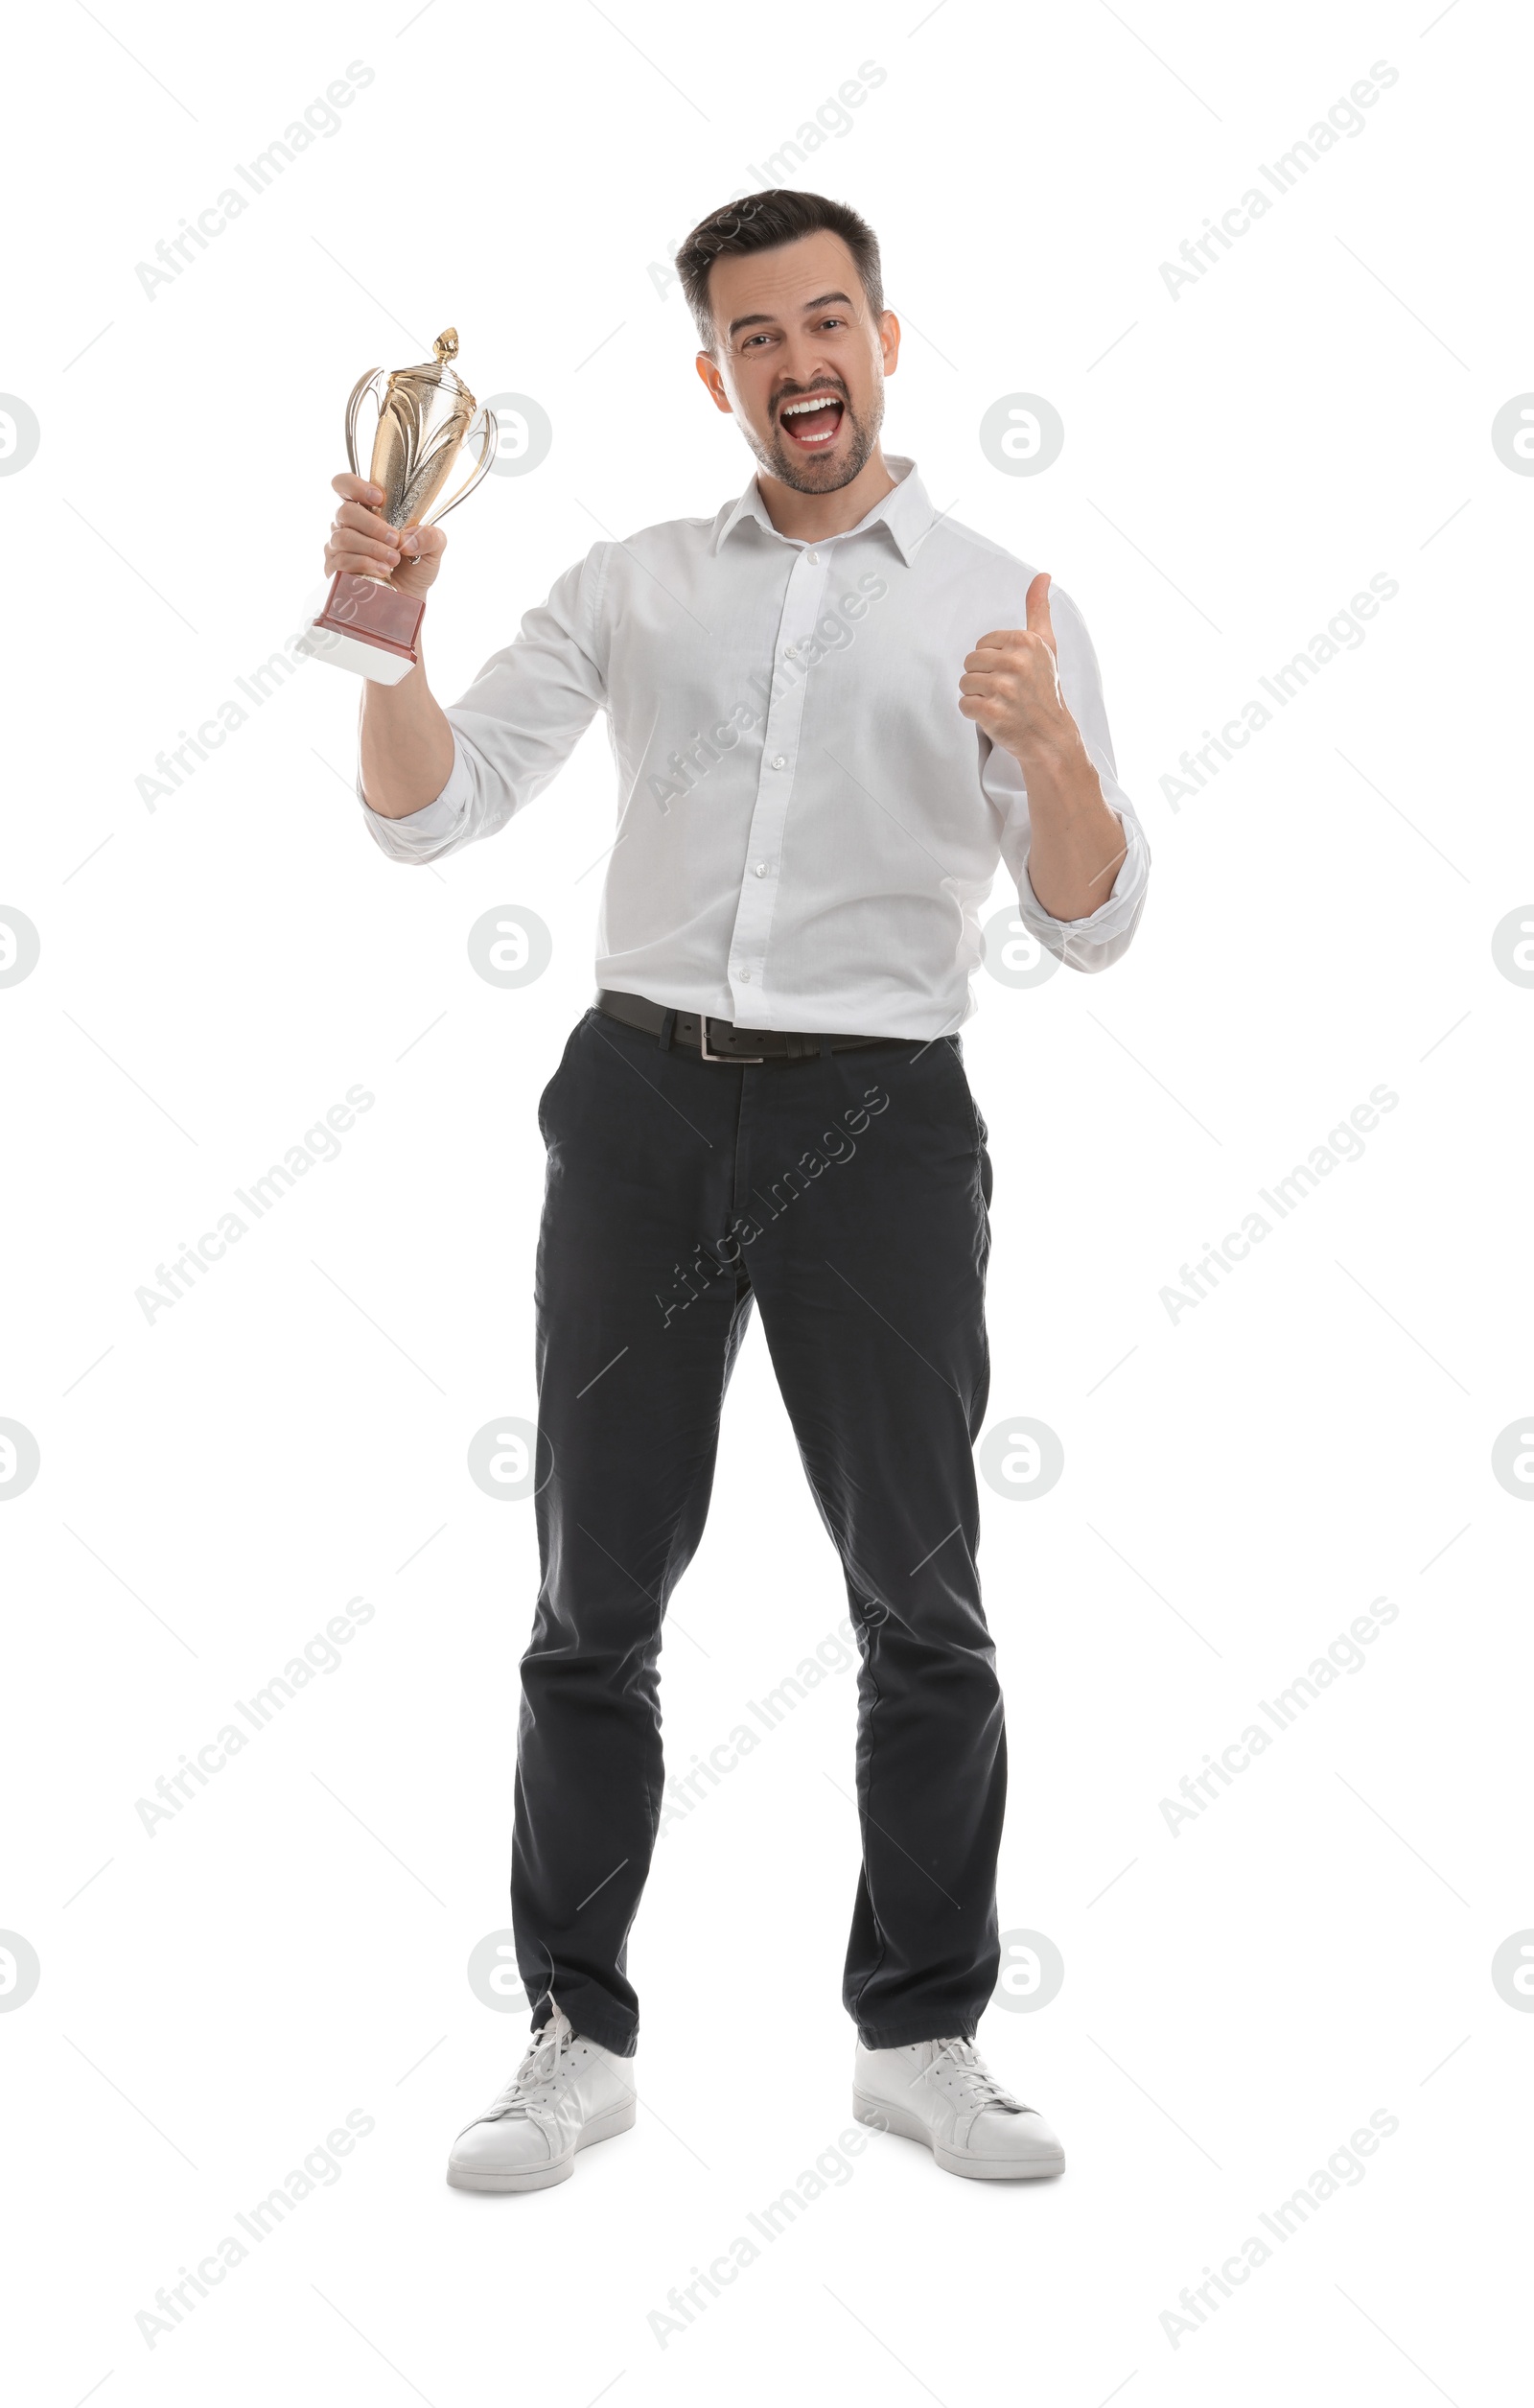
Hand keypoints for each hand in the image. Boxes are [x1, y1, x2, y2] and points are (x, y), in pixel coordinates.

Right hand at [325, 472, 446, 600]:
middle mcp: (347, 526)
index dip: (355, 486)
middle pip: (346, 511)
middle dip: (372, 525)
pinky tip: (382, 571)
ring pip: (344, 537)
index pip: (344, 485)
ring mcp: (338, 548)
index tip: (379, 498)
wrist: (409, 600)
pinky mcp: (335, 571)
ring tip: (393, 560)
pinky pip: (342, 561)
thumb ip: (431, 536)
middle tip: (394, 540)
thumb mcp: (434, 548)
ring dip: (371, 547)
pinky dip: (365, 564)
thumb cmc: (415, 568)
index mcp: (366, 510)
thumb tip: (408, 538)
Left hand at [958, 571, 1078, 767]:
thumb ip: (1039, 610)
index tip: (1012, 673)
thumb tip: (1043, 576)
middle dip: (983, 678)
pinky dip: (975, 714)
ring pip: (964, 683)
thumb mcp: (1046, 645)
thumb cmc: (1045, 690)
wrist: (1051, 737)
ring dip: (978, 696)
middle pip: (970, 662)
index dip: (992, 661)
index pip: (983, 644)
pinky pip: (964, 705)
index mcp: (1026, 642)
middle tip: (1006, 692)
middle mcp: (1016, 662)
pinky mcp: (992, 712)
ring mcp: (1004, 689)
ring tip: (1001, 703)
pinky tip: (996, 717)